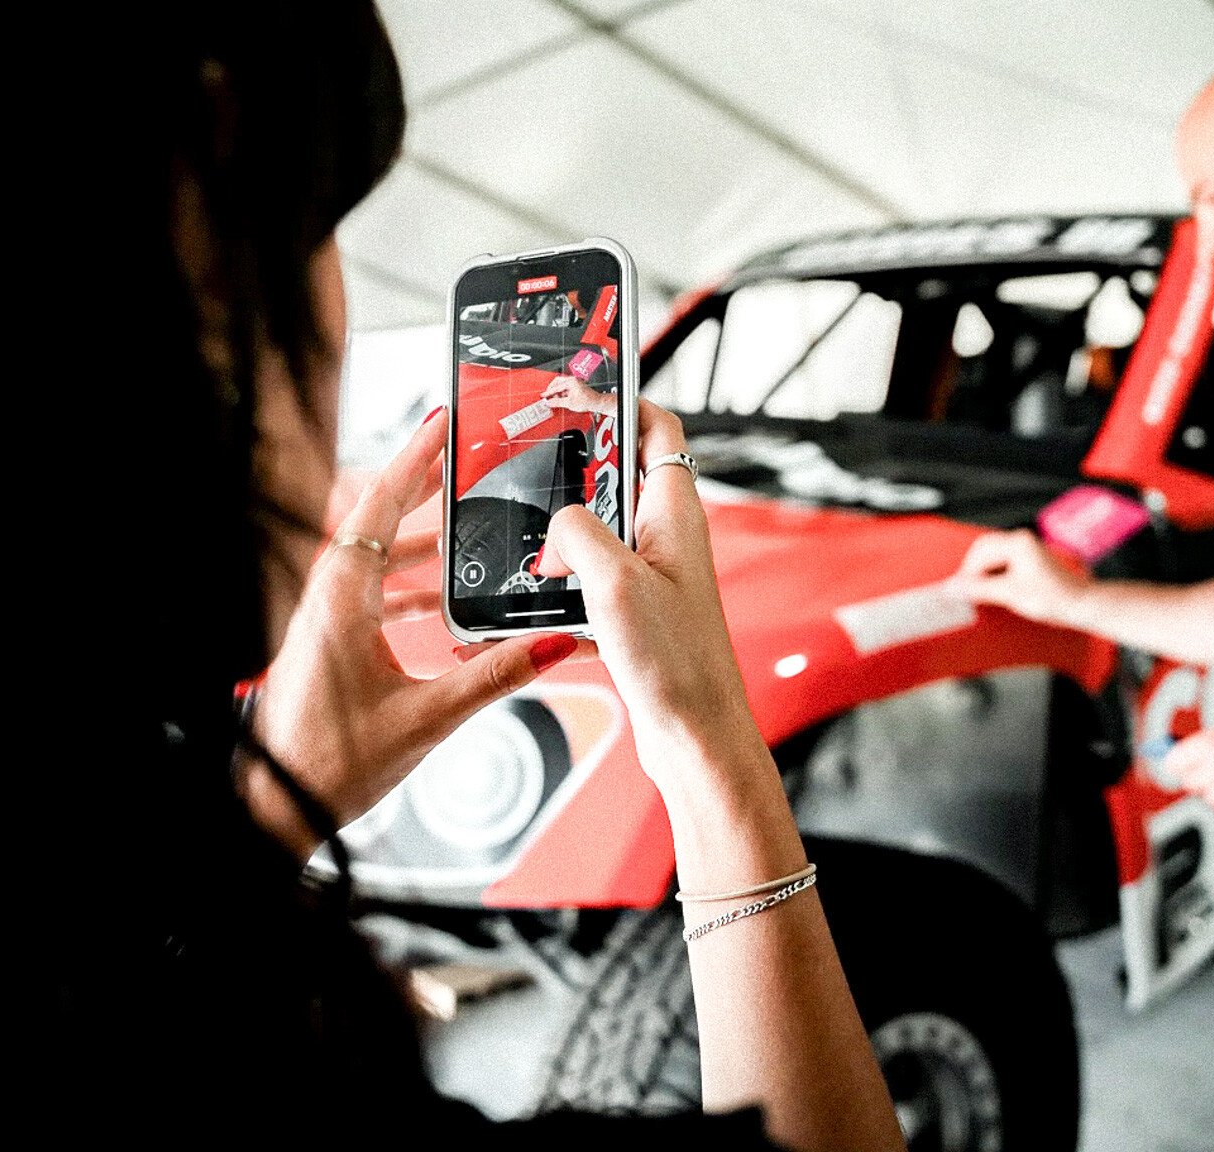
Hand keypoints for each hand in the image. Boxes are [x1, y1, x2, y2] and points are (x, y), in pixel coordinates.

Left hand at [245, 409, 577, 858]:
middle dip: (429, 492)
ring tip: (474, 533)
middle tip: (470, 464)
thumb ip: (494, 676)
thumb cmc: (326, 763)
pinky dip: (416, 589)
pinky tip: (449, 605)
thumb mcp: (427, 717)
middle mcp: (332, 598)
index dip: (415, 461)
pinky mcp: (334, 644)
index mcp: (344, 597)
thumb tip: (549, 645)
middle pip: (384, 523)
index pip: (383, 506)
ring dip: (428, 547)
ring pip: (383, 562)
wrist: (276, 804)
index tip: (445, 426)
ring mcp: (330, 620)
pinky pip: (379, 596)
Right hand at [525, 399, 769, 782]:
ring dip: (560, 526)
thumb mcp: (614, 582)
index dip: (620, 400)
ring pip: (598, 526)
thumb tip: (556, 522)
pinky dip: (559, 582)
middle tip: (528, 453)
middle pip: (620, 473)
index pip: (657, 428)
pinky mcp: (634, 612)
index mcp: (674, 512)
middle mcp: (667, 536)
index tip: (575, 388)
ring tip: (518, 526)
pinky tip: (527, 600)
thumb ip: (578, 531)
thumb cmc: (674, 664)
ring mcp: (652, 574)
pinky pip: (588, 577)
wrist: (695, 739)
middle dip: (575, 462)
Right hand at [540, 373, 614, 415]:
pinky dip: (562, 393)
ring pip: (562, 385)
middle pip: (558, 382)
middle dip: (552, 389)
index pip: (556, 386)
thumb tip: (549, 402)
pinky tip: (561, 399)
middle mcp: (573, 380)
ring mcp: (575, 383)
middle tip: (547, 395)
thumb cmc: (587, 401)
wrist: (596, 403)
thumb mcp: (569, 403)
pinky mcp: (576, 387)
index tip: (543, 396)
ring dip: (557, 391)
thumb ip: (557, 402)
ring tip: (554, 398)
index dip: (548, 392)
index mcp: (571, 381)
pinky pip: (566, 388)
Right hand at [946, 528, 1090, 624]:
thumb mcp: (1011, 594)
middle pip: (982, 550)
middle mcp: (1021, 541)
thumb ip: (980, 589)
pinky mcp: (1029, 560)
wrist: (1080, 603)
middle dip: (971, 570)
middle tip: (963, 590)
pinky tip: (992, 589)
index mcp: (1017, 543)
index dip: (966, 574)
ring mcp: (1026, 549)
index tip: (957, 590)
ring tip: (977, 592)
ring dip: (981, 572)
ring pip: (991, 555)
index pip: (979, 554)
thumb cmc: (1057, 596)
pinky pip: (1002, 561)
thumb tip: (956, 588)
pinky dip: (992, 574)